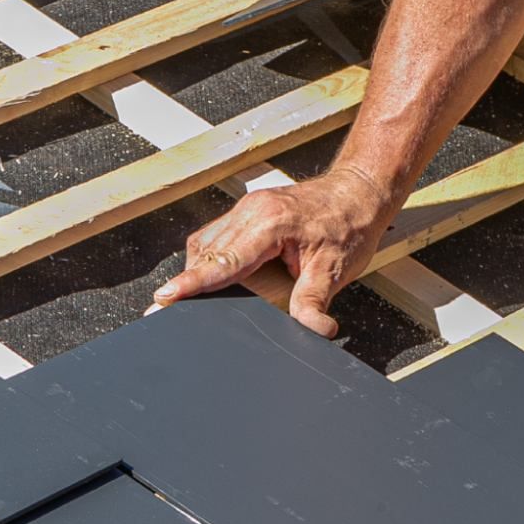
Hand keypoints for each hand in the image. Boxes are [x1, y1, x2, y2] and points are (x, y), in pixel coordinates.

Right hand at [154, 168, 396, 335]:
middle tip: (164, 308)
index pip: (223, 260)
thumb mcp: (336, 269)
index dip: (192, 282)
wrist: (359, 192)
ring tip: (186, 298)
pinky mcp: (248, 213)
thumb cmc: (349, 223)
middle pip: (206, 252)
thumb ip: (315, 301)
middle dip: (186, 282)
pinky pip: (216, 236)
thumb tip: (312, 330)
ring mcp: (247, 209)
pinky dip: (210, 259)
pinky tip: (212, 277)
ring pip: (206, 243)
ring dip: (198, 270)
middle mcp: (252, 211)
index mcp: (269, 223)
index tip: (165, 296)